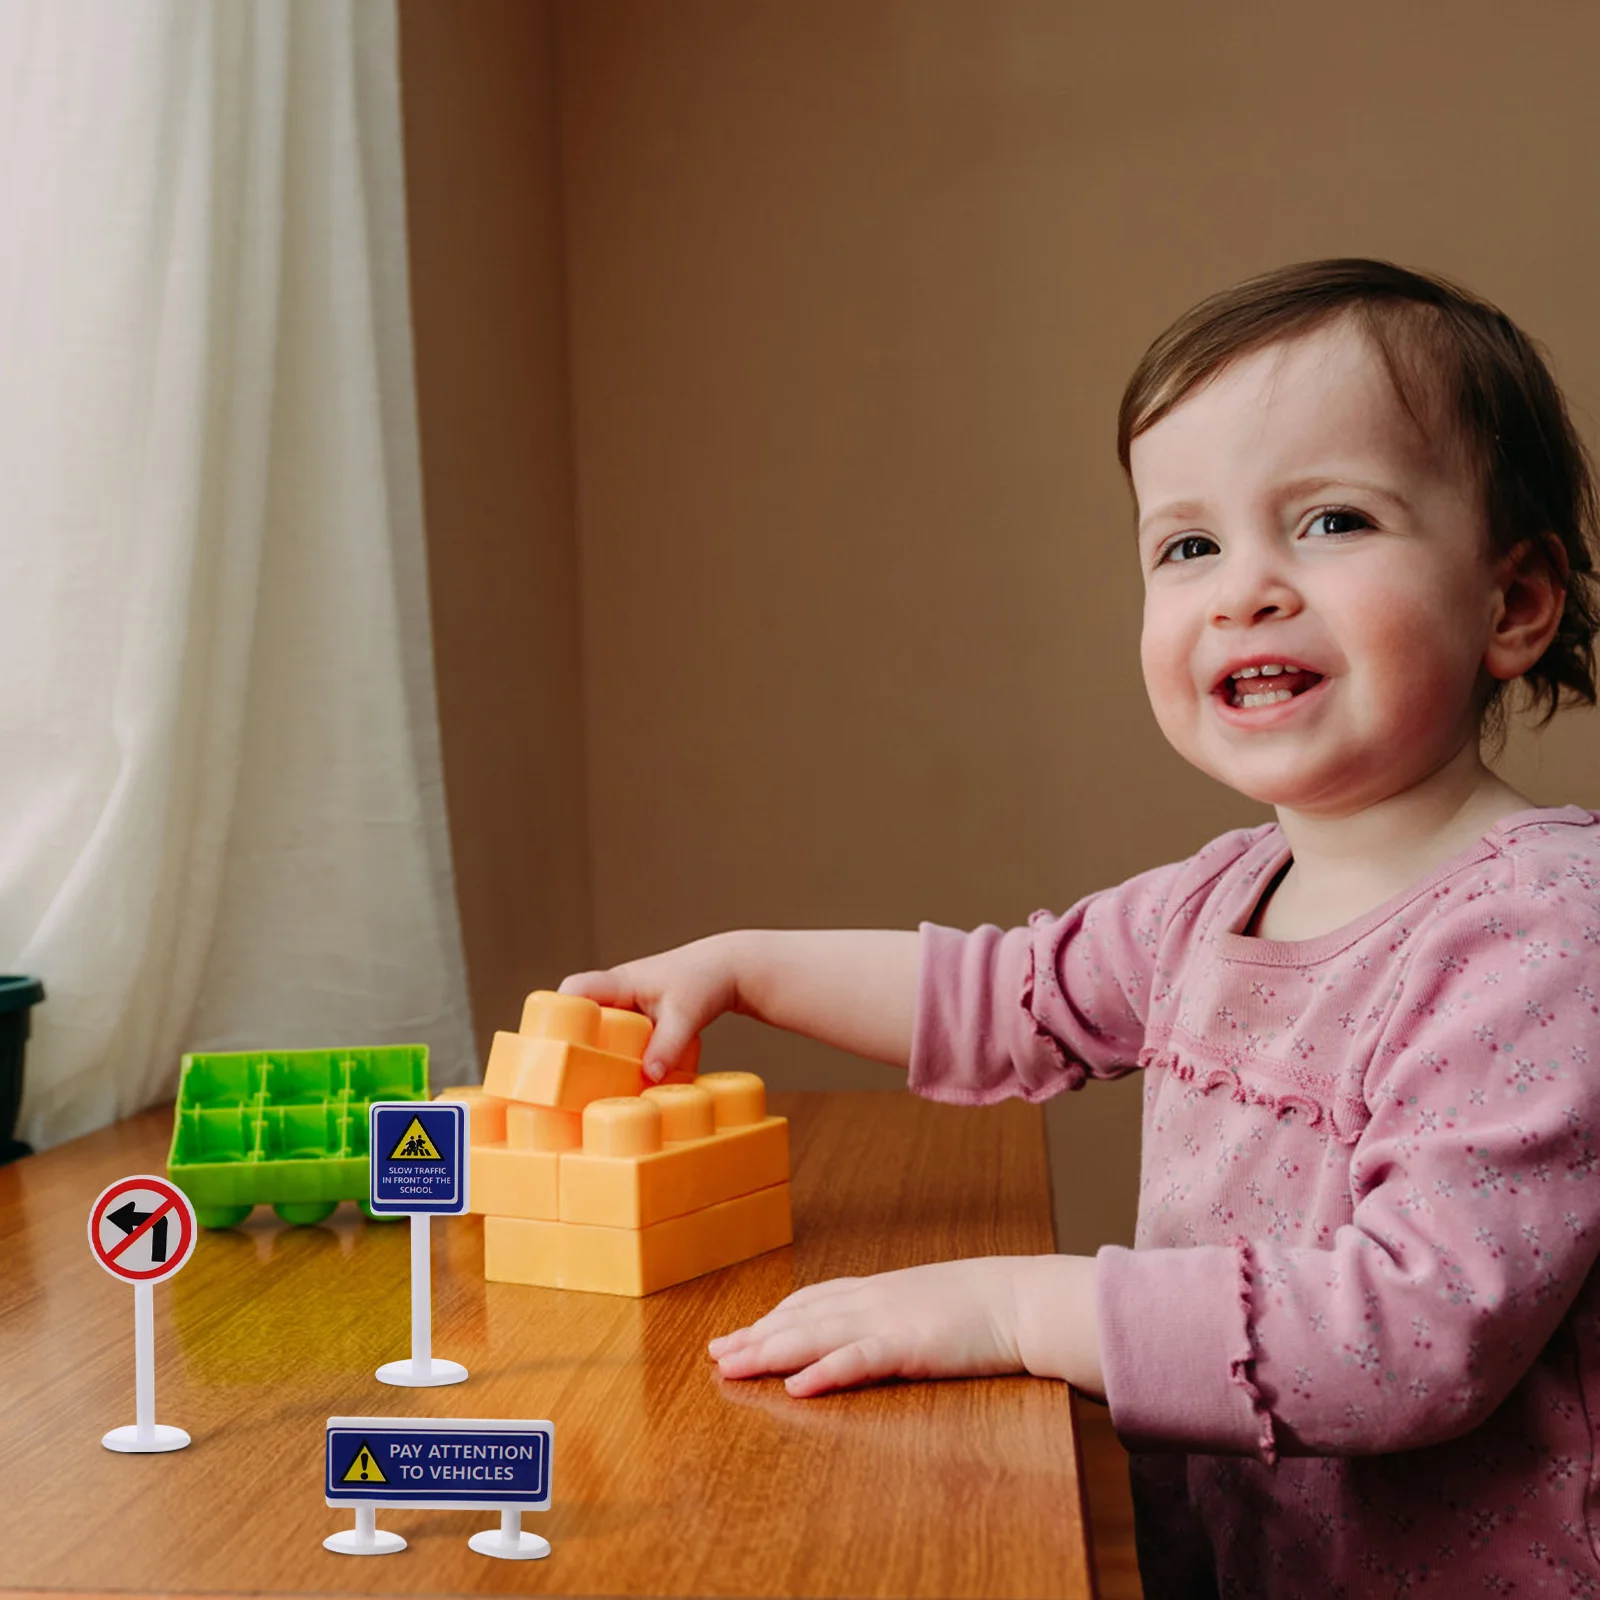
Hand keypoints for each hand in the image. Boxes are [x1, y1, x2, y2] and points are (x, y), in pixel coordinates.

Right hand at [560, 933, 740, 1079]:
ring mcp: (628, 1003)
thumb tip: (649, 1077)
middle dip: (567, 1038)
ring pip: (597, 1025)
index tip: (550, 1041)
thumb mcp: (686, 1016)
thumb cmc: (705, 982)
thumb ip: (668, 1046)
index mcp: (620, 982)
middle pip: (578, 1012)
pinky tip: (615, 1077)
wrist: (728, 969)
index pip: (575, 989)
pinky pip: (616, 1033)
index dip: (557, 1011)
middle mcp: (618, 990)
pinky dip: (613, 1051)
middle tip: (562, 1072)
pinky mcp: (640, 1016)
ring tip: (582, 1082)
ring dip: (591, 1048)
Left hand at [708, 1255, 1103, 1397]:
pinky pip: (859, 1359)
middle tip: (716, 1354)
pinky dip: (824, 1371)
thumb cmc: (984, 1304)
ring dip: (769, 1352)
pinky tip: (797, 1386)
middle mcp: (873, 1300)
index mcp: (879, 1291)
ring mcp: (888, 1321)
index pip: (811, 1301)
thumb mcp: (926, 1302)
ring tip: (732, 1367)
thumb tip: (869, 1327)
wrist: (1024, 1299)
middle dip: (754, 1337)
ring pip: (815, 1336)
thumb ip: (894, 1311)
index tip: (740, 1331)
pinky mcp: (909, 1345)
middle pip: (799, 1318)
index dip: (772, 1317)